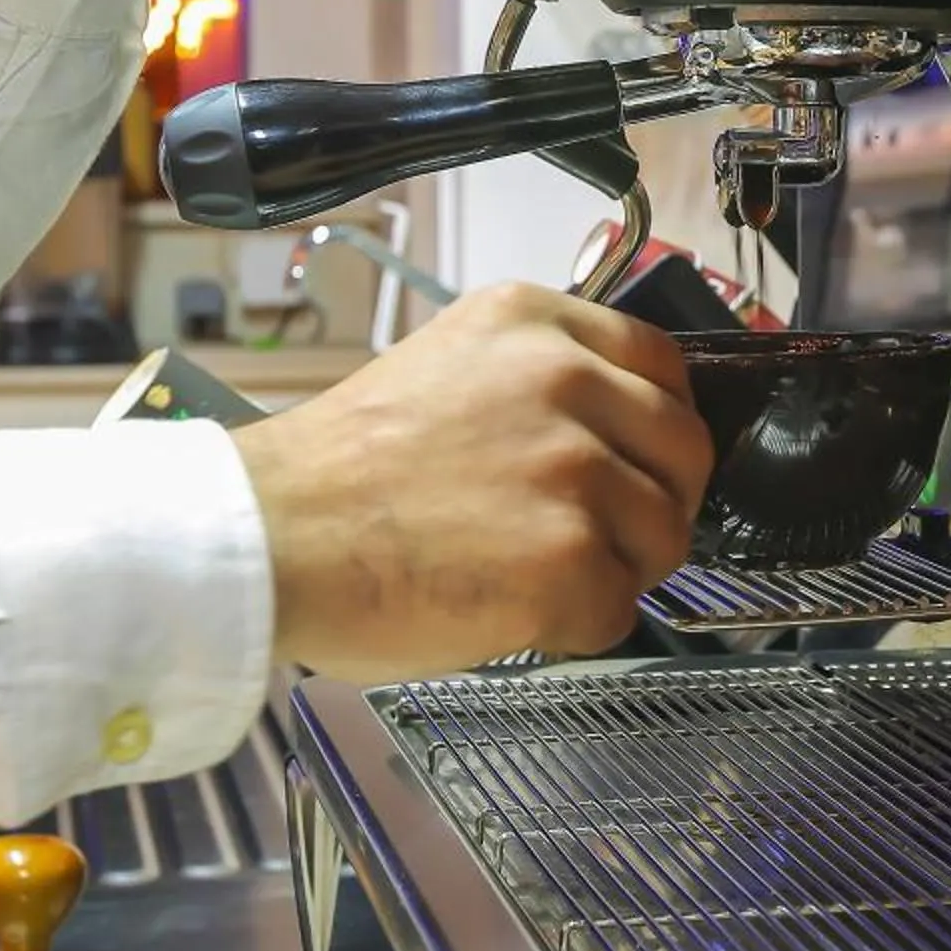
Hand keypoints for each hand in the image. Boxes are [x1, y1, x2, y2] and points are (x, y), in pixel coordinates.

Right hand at [228, 283, 715, 681]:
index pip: (661, 363)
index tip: (638, 458)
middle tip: (598, 536)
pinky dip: (575, 627)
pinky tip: (508, 611)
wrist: (267, 539)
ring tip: (529, 576)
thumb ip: (536, 383)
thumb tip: (612, 431)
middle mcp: (565, 381)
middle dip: (655, 502)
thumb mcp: (445, 368)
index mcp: (533, 322)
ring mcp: (574, 470)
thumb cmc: (333, 473)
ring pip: (663, 535)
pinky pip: (620, 609)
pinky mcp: (569, 559)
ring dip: (615, 570)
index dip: (656, 426)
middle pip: (683, 449)